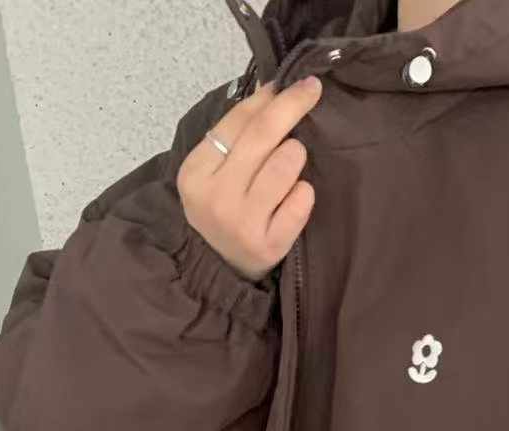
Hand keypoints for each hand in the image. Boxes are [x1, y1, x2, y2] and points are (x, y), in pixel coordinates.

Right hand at [176, 76, 321, 281]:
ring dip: (296, 154)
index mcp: (196, 172)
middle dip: (292, 106)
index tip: (292, 82)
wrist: (220, 269)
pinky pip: (301, 201)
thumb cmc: (222, 211)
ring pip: (285, 164)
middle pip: (263, 136)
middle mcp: (216, 197)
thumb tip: (273, 91)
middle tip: (311, 91)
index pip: (238, 121)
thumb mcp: (214, 172)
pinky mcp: (269, 245)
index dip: (269, 97)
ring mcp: (242, 223)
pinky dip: (304, 192)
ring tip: (291, 162)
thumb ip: (236, 135)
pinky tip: (296, 195)